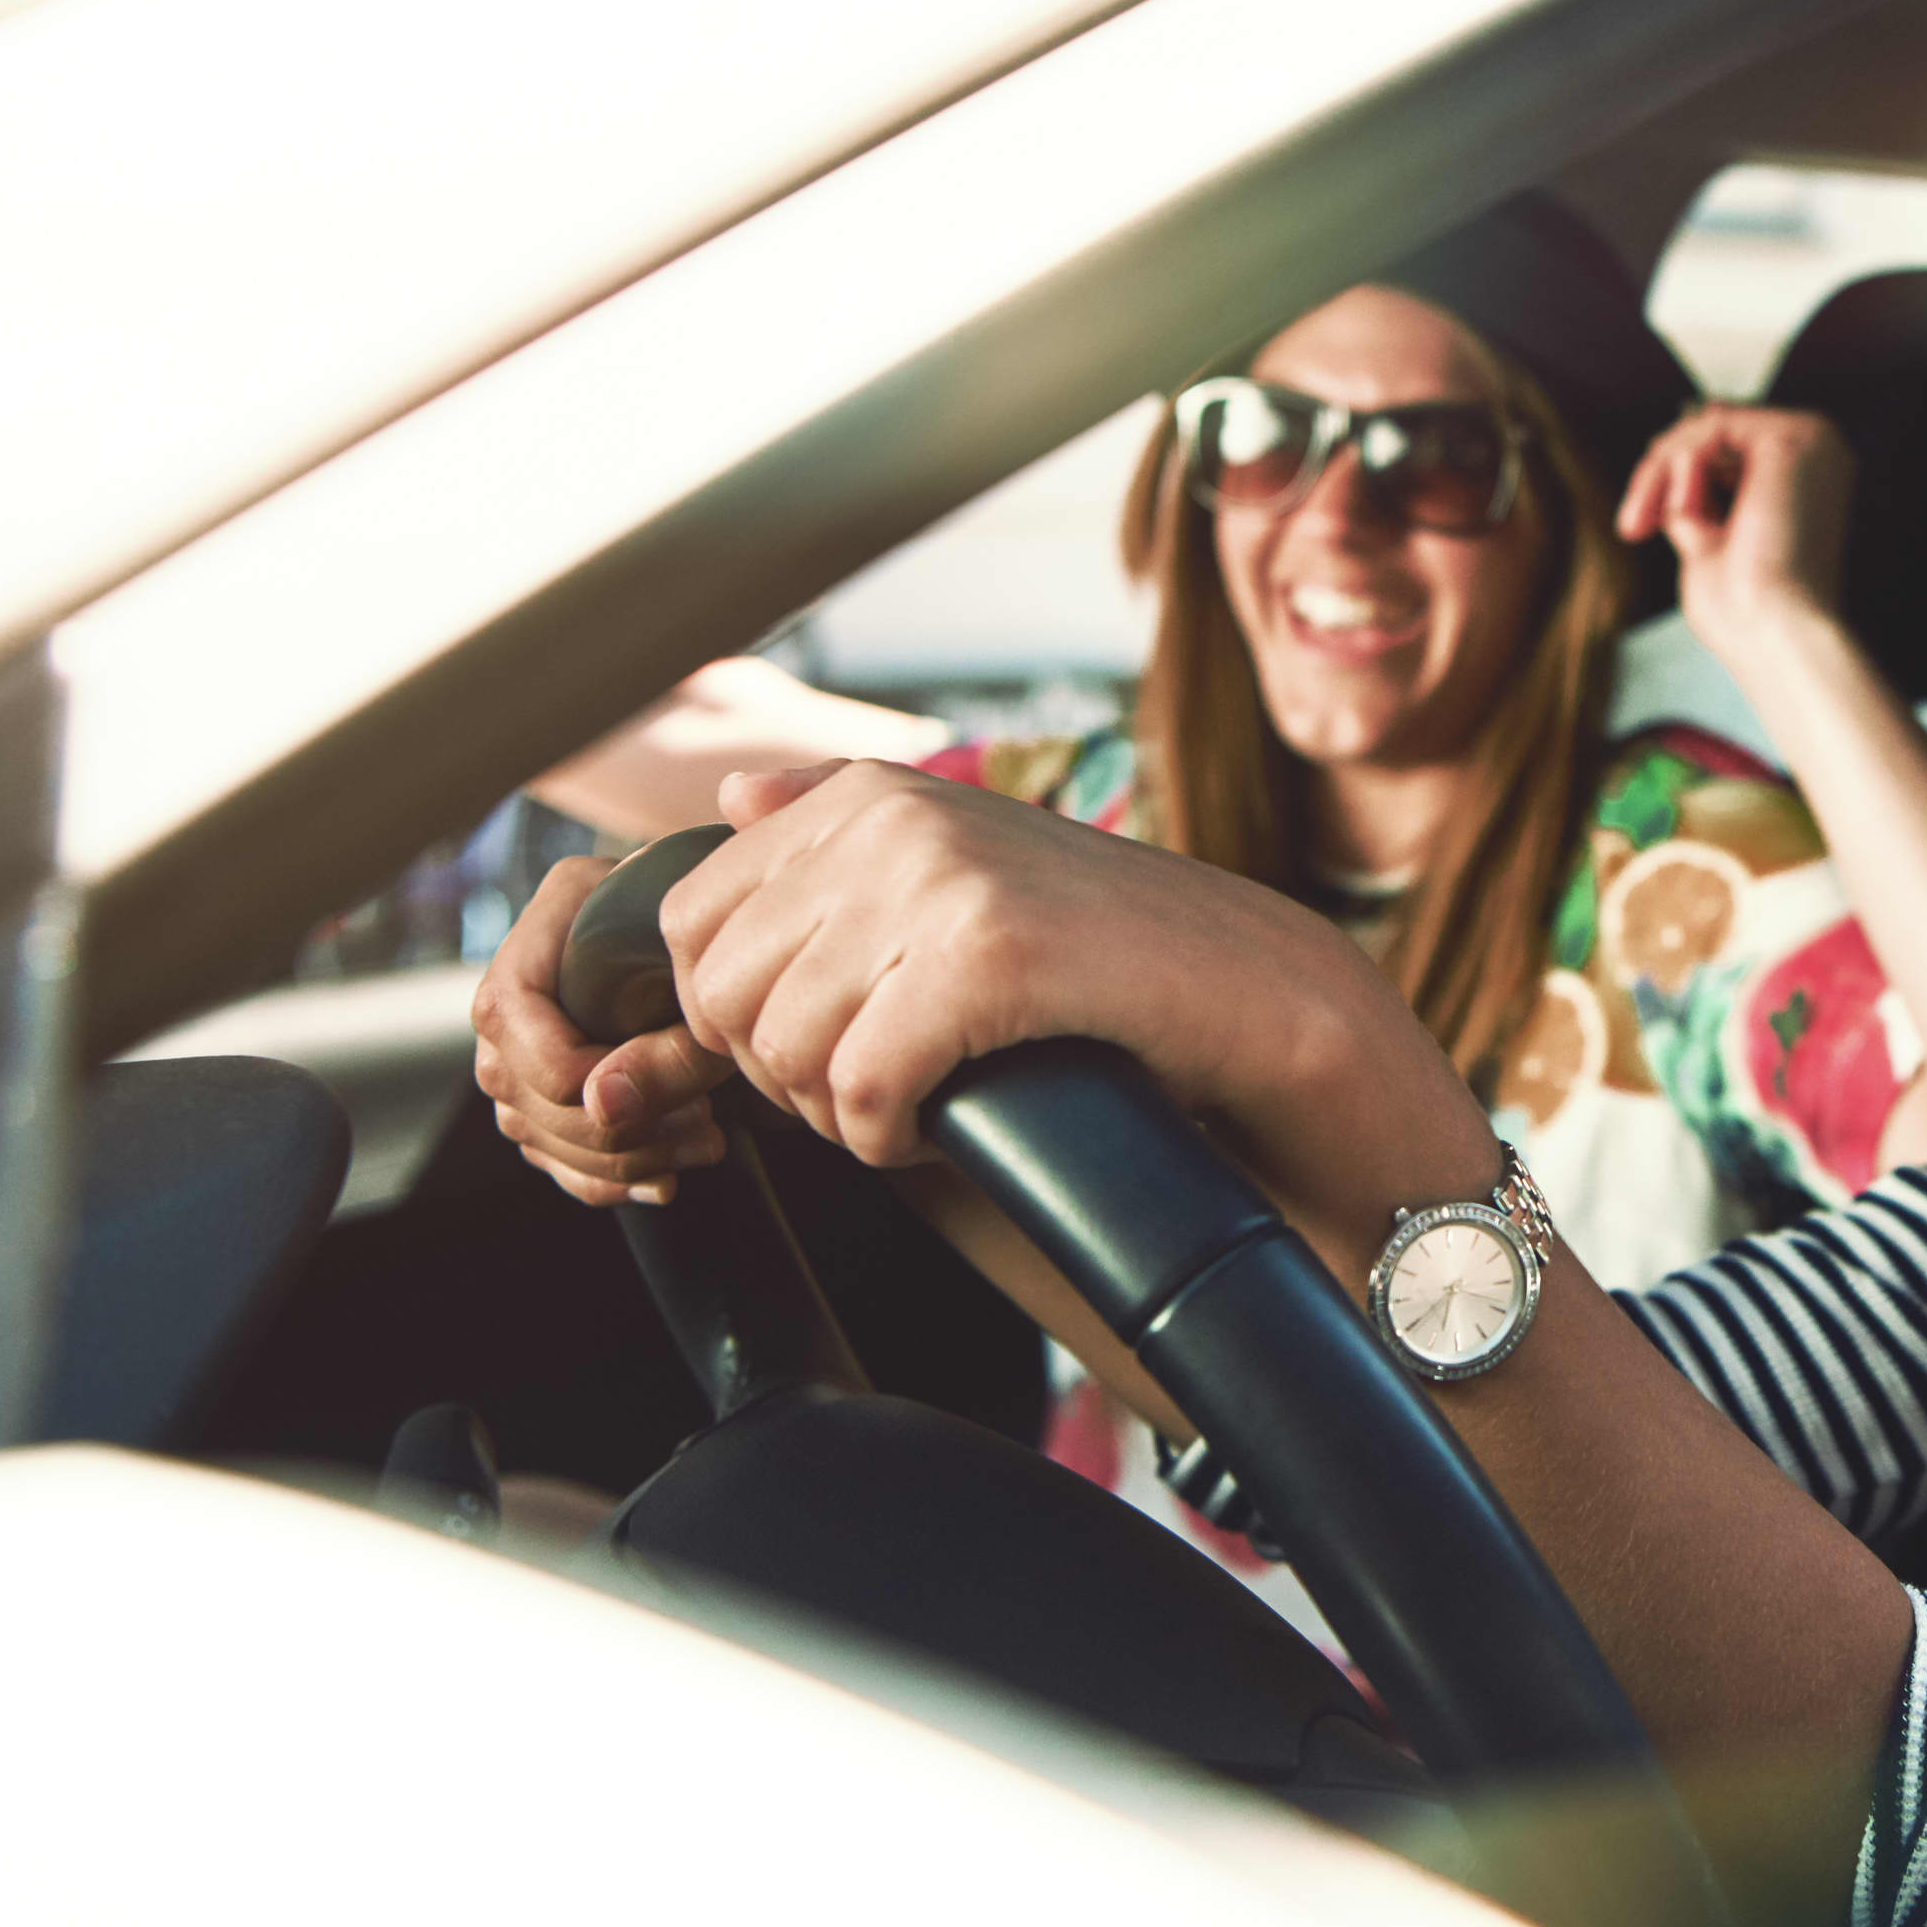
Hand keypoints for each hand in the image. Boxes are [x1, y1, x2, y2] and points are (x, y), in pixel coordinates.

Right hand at [470, 854, 737, 1206]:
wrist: (725, 934)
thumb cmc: (722, 935)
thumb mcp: (706, 976)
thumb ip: (665, 1040)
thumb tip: (604, 1106)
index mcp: (538, 937)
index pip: (510, 1020)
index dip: (581, 1068)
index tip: (675, 1079)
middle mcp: (510, 1000)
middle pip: (526, 1095)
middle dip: (623, 1127)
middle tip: (708, 1122)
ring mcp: (518, 1055)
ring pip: (541, 1138)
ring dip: (630, 1158)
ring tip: (707, 1141)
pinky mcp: (544, 1101)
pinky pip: (554, 1160)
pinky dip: (611, 1181)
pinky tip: (666, 1179)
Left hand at [656, 760, 1497, 1250]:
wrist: (1240, 985)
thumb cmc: (1091, 950)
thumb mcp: (957, 861)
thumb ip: (834, 827)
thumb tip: (729, 794)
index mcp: (861, 792)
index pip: (687, 921)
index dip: (733, 1013)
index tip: (820, 1042)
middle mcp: (885, 817)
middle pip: (717, 994)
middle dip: (776, 1070)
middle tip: (867, 1086)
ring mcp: (936, 879)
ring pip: (781, 1050)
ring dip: (835, 1111)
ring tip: (912, 1101)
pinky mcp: (985, 956)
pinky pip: (858, 1091)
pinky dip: (887, 1135)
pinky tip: (938, 1123)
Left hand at [1616, 404, 1853, 656]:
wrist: (1776, 636)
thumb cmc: (1747, 614)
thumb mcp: (1707, 544)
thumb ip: (1696, 502)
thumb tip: (1671, 465)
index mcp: (1804, 483)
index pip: (1725, 454)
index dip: (1671, 481)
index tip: (1635, 527)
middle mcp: (1816, 457)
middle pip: (1713, 434)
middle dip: (1658, 474)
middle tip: (1632, 525)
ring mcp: (1812, 442)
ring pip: (1706, 426)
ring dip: (1661, 473)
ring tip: (1649, 522)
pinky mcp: (1795, 438)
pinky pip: (1712, 426)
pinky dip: (1680, 466)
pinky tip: (1680, 511)